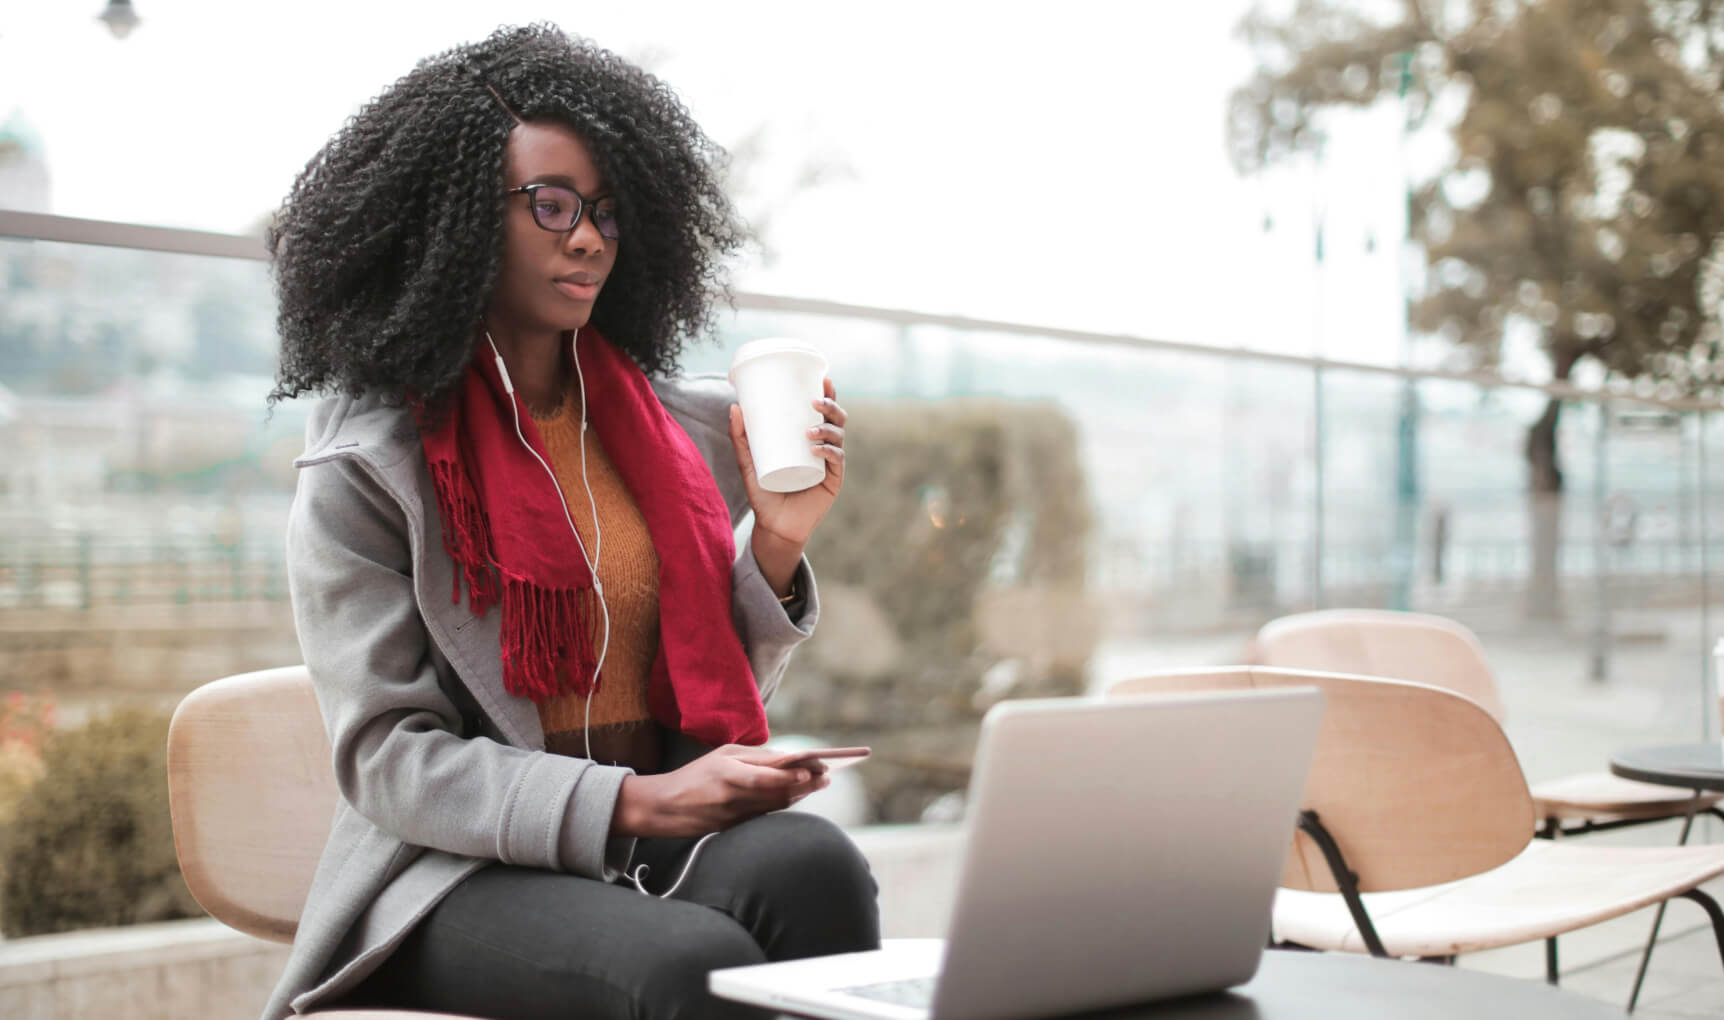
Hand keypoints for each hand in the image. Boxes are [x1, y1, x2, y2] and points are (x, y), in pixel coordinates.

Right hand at [611, 744, 830, 838]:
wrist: (663, 807)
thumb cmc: (696, 775)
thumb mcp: (721, 756)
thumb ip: (753, 757)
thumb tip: (787, 759)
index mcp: (726, 772)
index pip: (764, 775)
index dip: (791, 775)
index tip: (813, 769)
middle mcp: (731, 795)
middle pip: (775, 792)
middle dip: (804, 785)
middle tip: (826, 777)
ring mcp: (732, 815)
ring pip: (774, 806)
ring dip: (798, 795)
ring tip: (818, 784)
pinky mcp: (733, 829)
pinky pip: (764, 815)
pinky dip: (782, 805)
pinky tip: (798, 796)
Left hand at [728, 378, 846, 551]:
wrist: (774, 525)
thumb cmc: (764, 492)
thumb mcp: (749, 461)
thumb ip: (740, 437)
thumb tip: (734, 406)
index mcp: (810, 439)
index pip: (824, 412)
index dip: (829, 393)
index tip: (824, 379)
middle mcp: (824, 448)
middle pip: (837, 420)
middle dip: (831, 406)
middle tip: (814, 402)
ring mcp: (830, 465)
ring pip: (838, 438)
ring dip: (827, 429)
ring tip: (808, 430)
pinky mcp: (833, 482)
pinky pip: (836, 462)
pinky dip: (829, 453)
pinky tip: (817, 450)